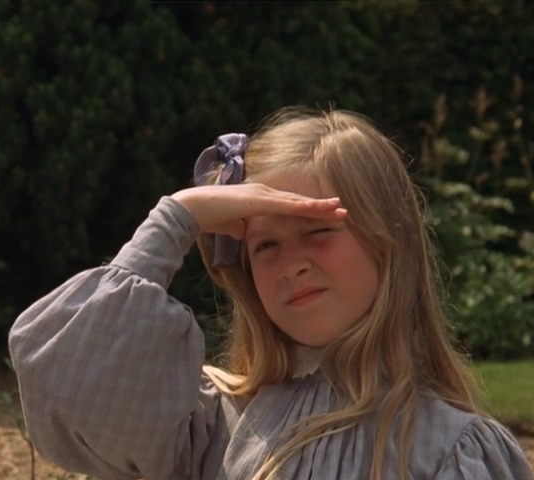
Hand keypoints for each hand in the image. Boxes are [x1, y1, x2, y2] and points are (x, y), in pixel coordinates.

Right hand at [170, 183, 347, 239]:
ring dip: (319, 206)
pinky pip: (285, 206)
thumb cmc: (207, 217)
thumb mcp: (228, 226)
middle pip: (298, 201)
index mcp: (258, 199)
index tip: (328, 214)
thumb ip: (238, 227)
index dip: (309, 210)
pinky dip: (302, 207)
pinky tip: (317, 209)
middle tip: (343, 210)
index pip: (290, 206)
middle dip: (321, 206)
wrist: (190, 209)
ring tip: (339, 209)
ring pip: (296, 202)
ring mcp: (261, 195)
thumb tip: (244, 233)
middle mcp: (263, 194)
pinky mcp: (257, 201)